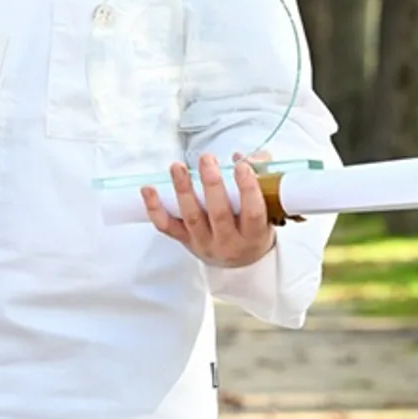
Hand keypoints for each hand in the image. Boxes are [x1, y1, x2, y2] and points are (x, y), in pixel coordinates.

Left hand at [141, 151, 275, 267]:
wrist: (240, 262)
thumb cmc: (253, 229)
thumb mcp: (268, 209)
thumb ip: (262, 178)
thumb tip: (244, 156)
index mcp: (254, 234)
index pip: (253, 212)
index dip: (248, 189)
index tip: (242, 166)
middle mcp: (229, 241)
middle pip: (219, 214)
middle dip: (211, 184)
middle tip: (207, 160)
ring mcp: (204, 242)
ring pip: (191, 217)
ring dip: (183, 190)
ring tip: (178, 167)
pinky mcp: (185, 241)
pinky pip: (167, 226)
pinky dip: (155, 208)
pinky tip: (148, 190)